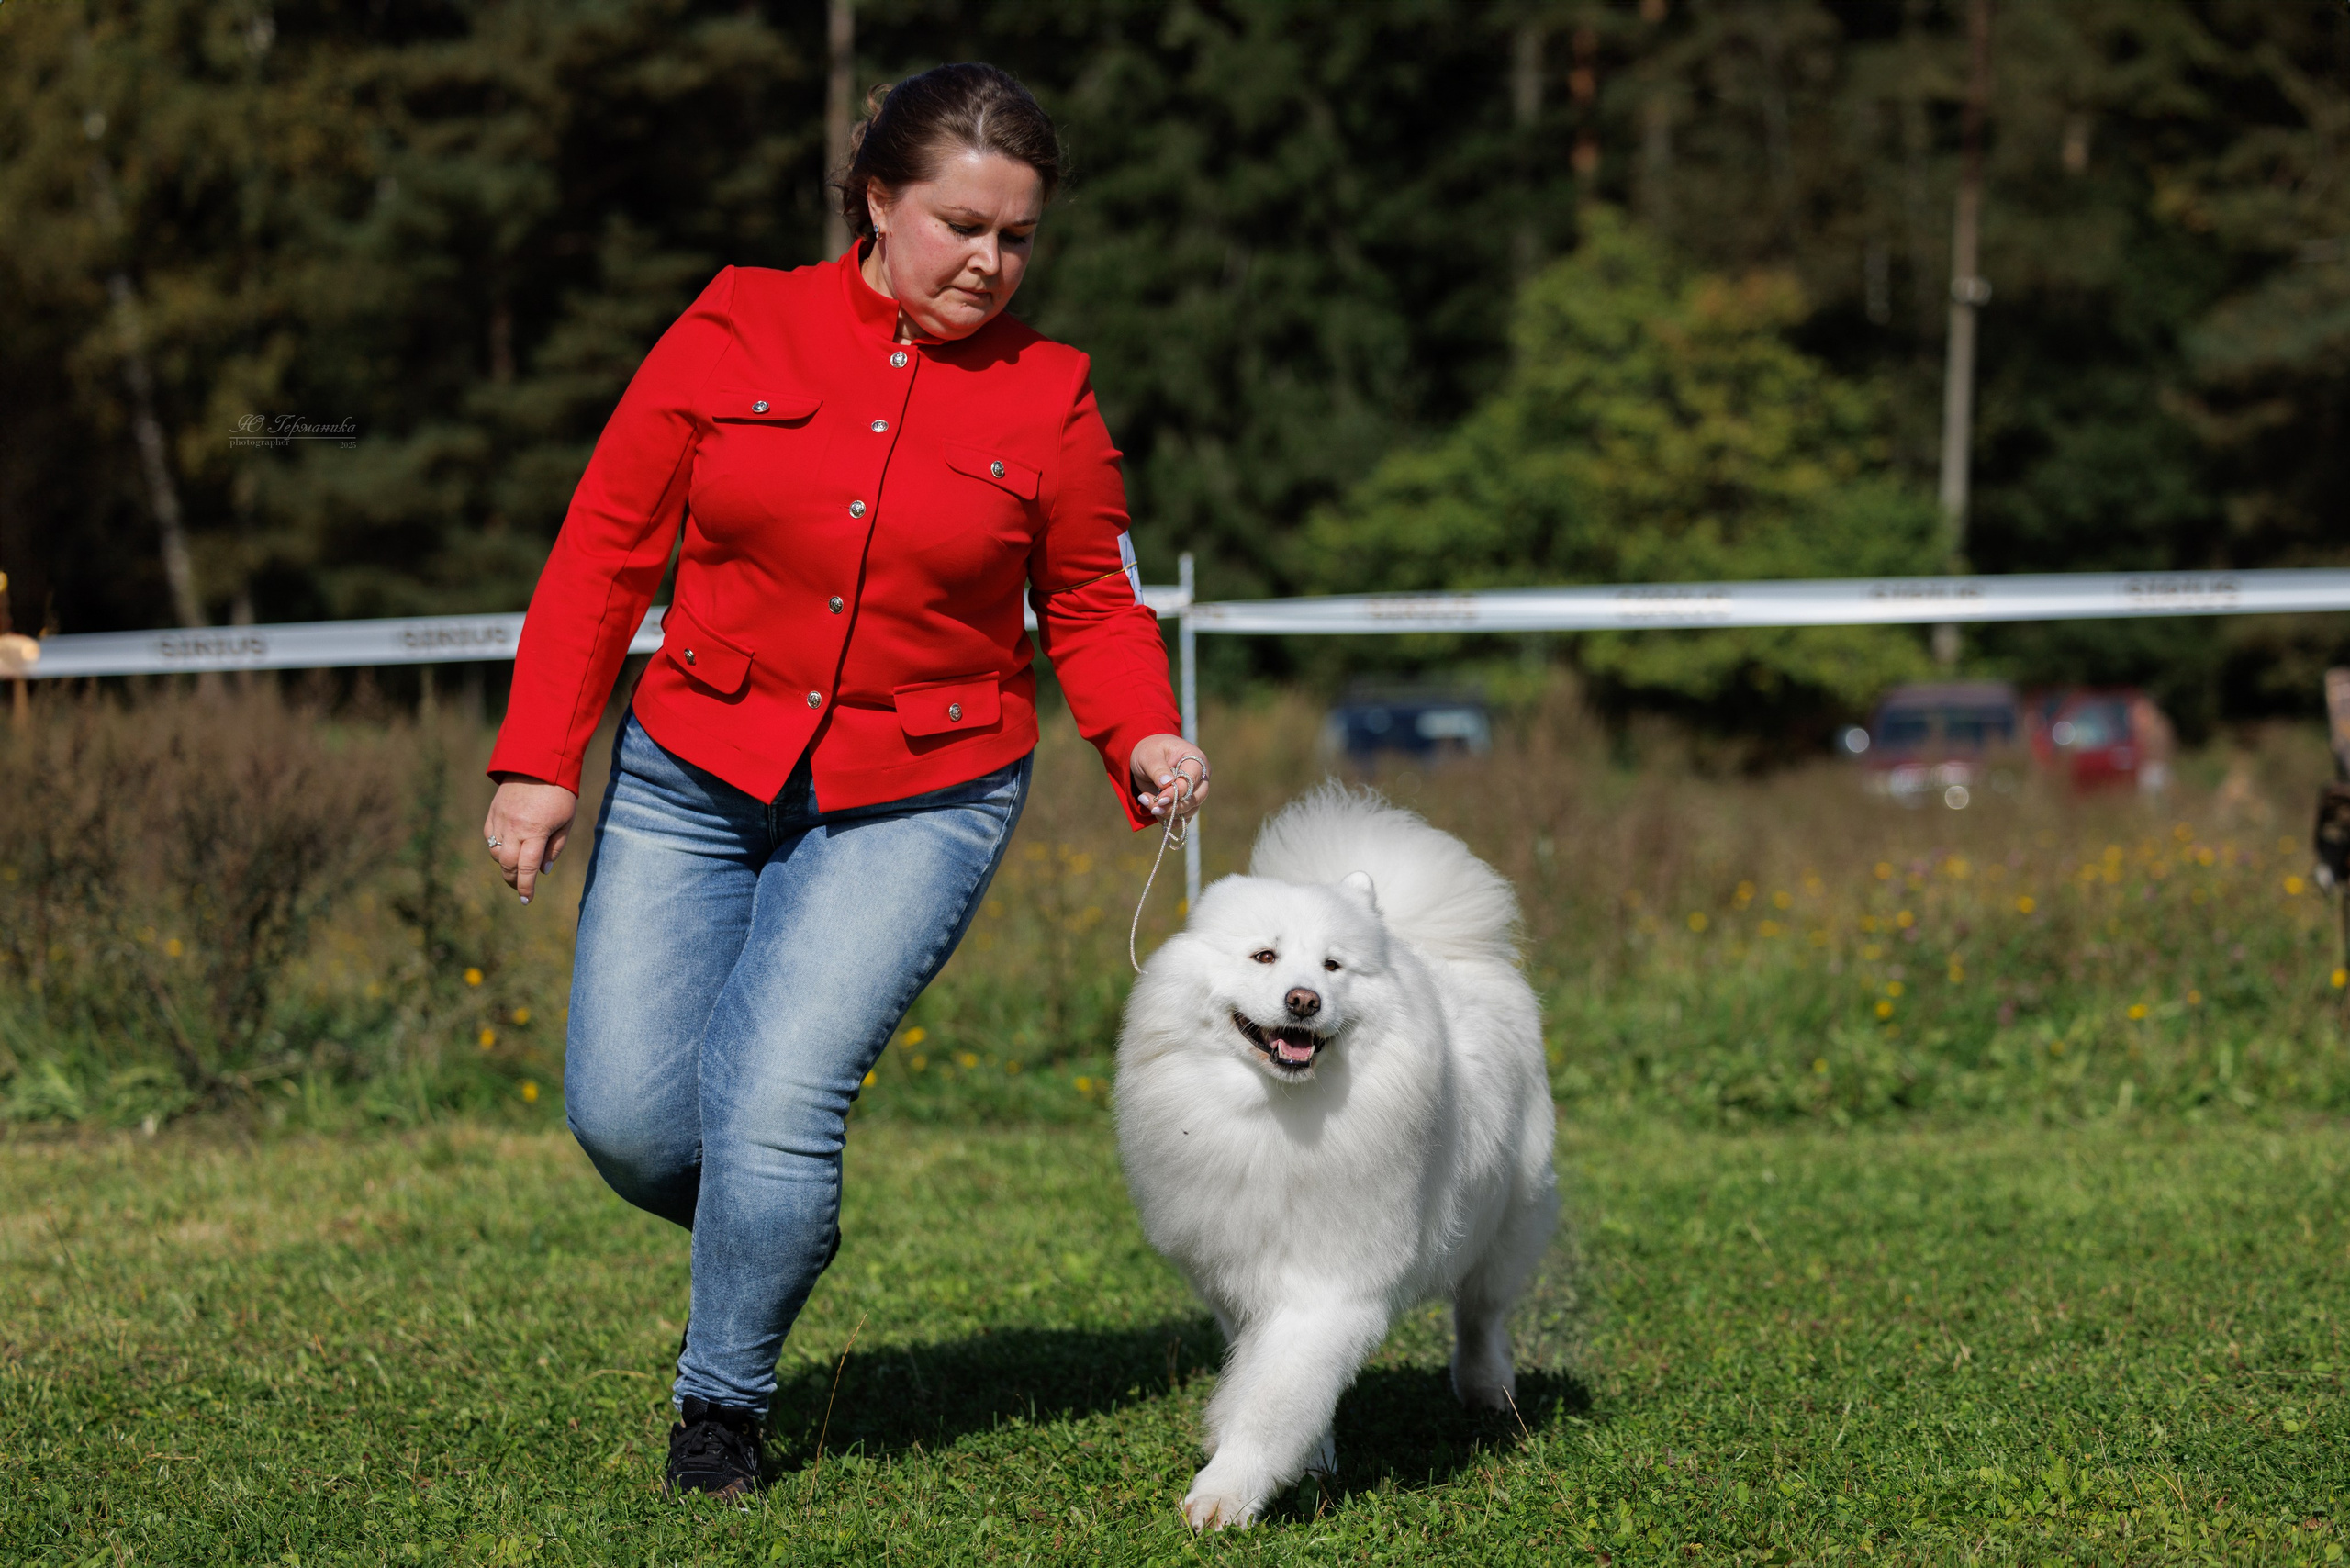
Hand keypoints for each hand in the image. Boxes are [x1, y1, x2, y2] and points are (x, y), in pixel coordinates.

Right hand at [483, 775, 577, 903]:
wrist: (539, 762)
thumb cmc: (560, 793)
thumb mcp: (567, 821)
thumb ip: (555, 848)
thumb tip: (543, 871)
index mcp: (535, 831)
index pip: (526, 868)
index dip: (526, 887)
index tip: (526, 901)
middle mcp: (514, 827)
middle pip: (506, 865)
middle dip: (513, 881)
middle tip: (522, 888)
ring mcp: (500, 819)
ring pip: (495, 853)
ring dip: (504, 865)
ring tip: (517, 867)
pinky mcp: (492, 812)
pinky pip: (489, 838)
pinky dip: (496, 848)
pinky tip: (507, 849)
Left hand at [1129, 734, 1210, 824]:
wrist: (1147, 757)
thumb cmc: (1151, 750)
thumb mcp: (1149, 755)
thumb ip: (1158, 769)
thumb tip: (1167, 784)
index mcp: (1196, 760)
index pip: (1192, 781)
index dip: (1178, 792)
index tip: (1160, 798)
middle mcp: (1199, 778)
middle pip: (1196, 799)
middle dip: (1175, 807)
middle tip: (1155, 808)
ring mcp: (1193, 793)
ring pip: (1188, 812)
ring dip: (1166, 813)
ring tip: (1146, 801)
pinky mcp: (1184, 804)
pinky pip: (1181, 819)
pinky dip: (1165, 819)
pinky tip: (1151, 808)